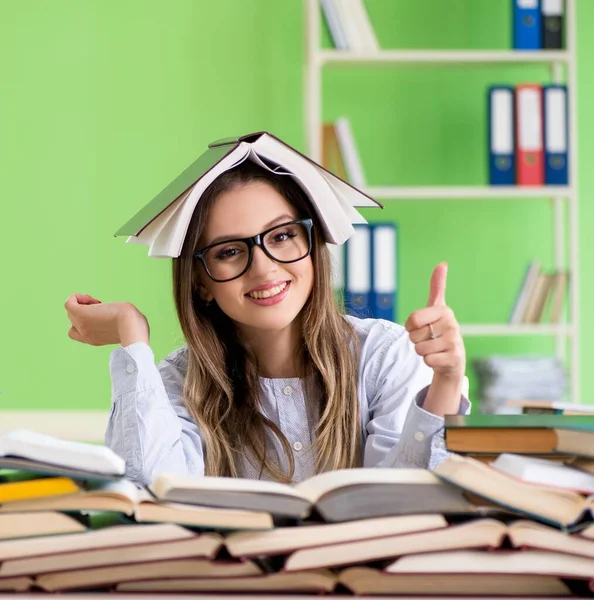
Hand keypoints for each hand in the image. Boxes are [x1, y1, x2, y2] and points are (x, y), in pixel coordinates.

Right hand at [64, 294, 148, 346]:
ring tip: (97, 303)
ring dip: (82, 303)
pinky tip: (91, 299)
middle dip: (85, 311)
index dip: (86, 322)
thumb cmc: (136, 327)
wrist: (132, 326)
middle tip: (101, 307)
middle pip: (74, 321)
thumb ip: (124, 323)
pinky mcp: (82, 314)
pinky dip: (76, 297)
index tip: (102, 316)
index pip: (78, 333)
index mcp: (95, 339)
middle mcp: (86, 334)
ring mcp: (82, 325)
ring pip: (71, 312)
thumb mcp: (128, 326)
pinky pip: (68, 303)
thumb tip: (129, 315)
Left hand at [404, 263, 465, 381]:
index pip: (412, 320)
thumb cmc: (439, 331)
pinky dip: (429, 362)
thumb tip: (442, 263)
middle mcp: (452, 324)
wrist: (452, 359)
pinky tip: (438, 359)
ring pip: (420, 349)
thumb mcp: (436, 308)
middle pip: (414, 335)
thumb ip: (437, 287)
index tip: (420, 327)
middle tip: (429, 340)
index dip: (410, 327)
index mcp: (444, 311)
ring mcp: (455, 342)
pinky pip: (428, 360)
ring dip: (422, 352)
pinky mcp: (455, 359)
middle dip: (417, 340)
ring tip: (434, 349)